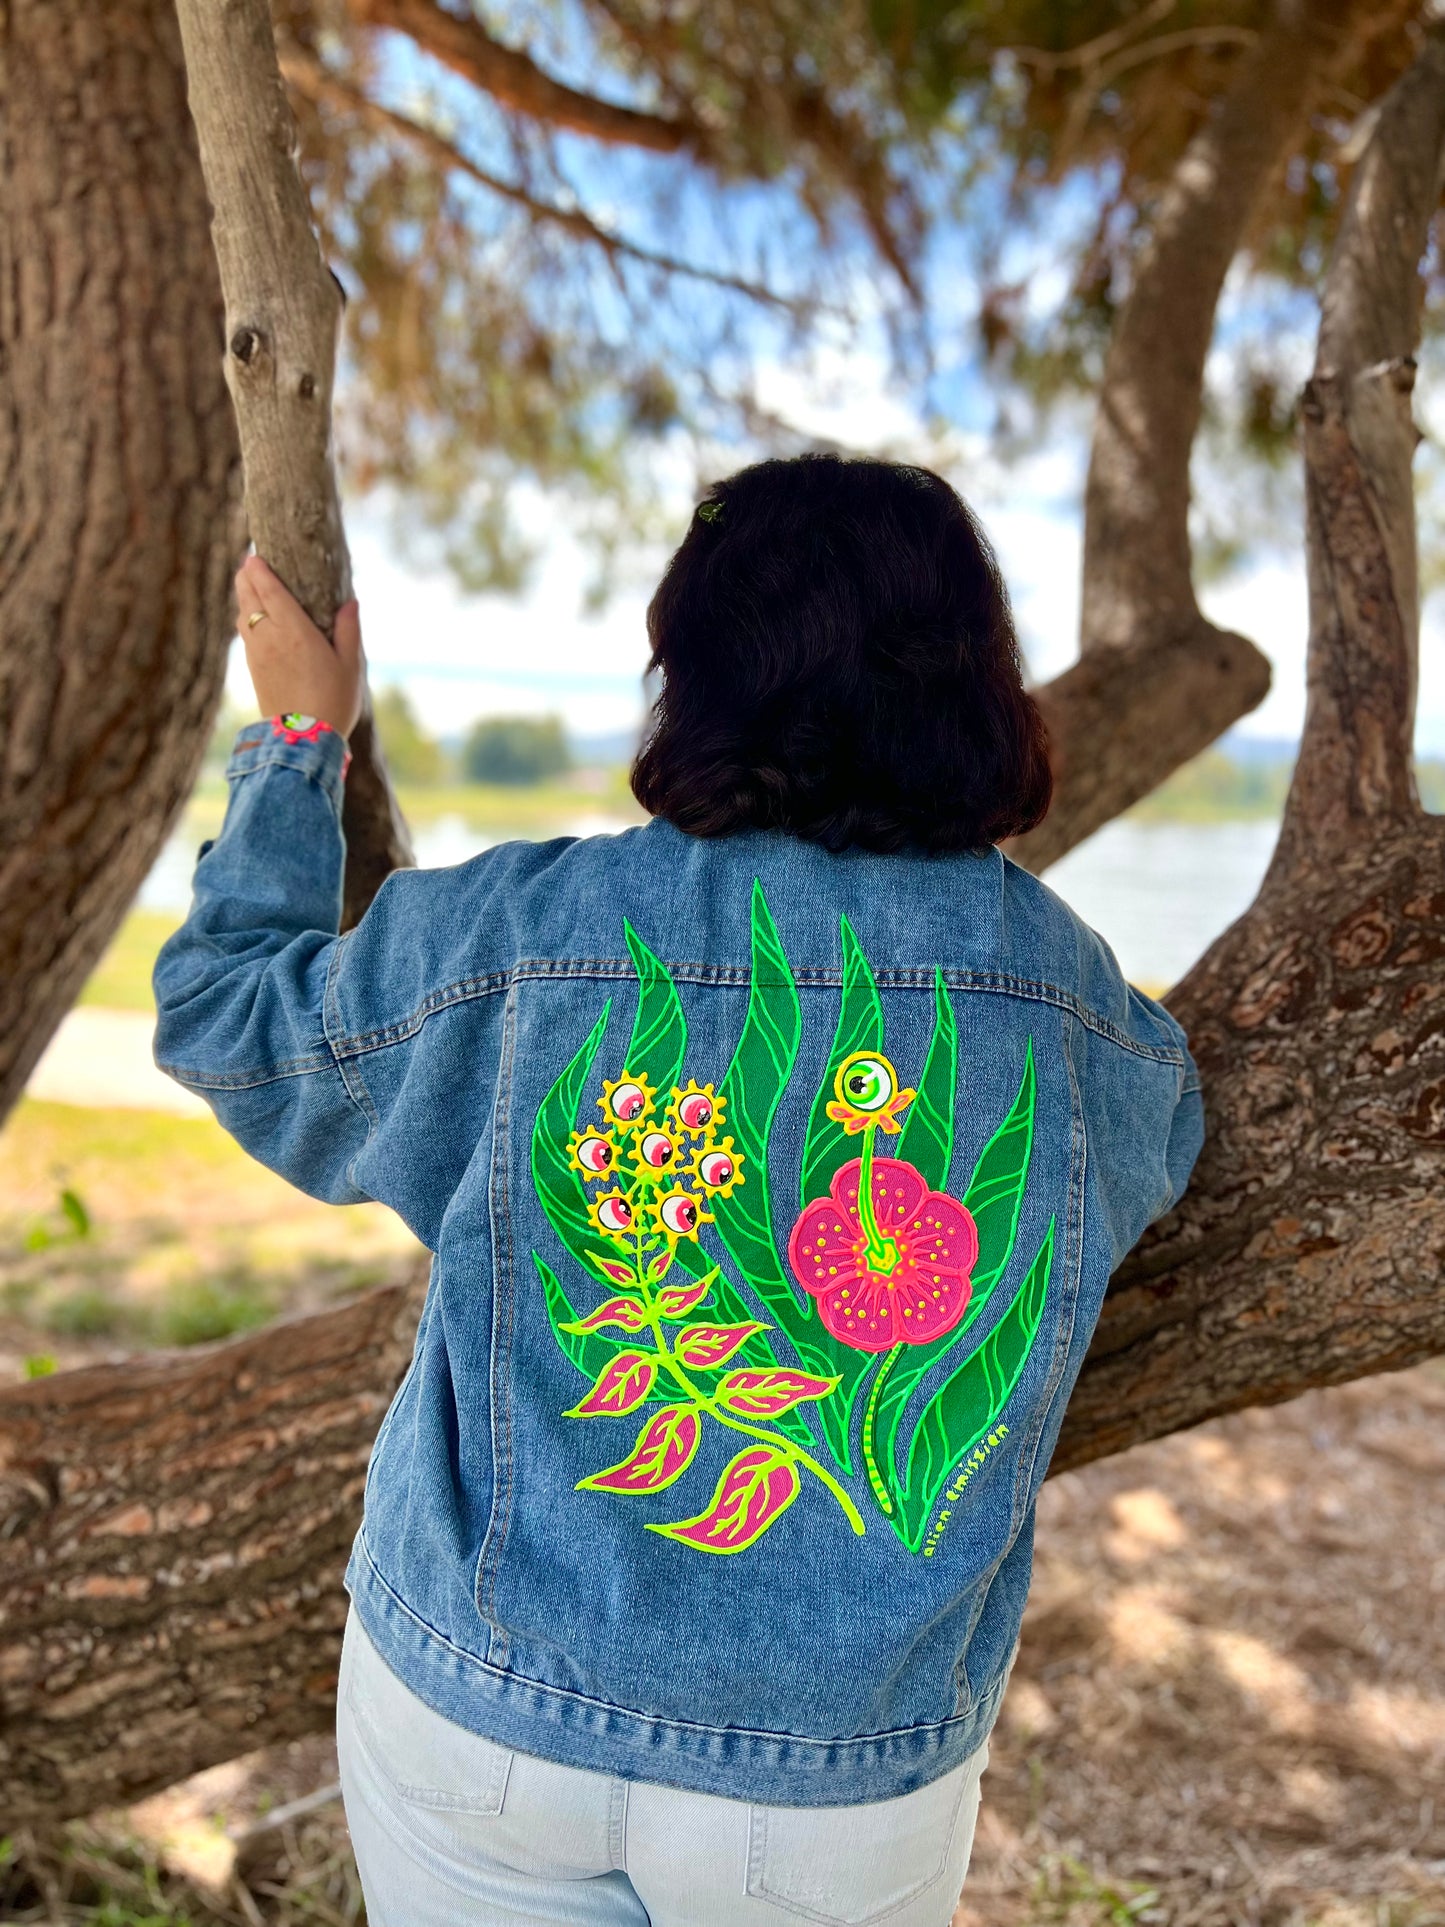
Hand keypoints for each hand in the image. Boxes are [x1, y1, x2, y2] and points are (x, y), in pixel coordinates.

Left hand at [236, 554, 365, 738]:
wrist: (303, 739)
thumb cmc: (334, 701)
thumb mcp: (350, 665)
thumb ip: (348, 630)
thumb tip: (350, 601)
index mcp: (296, 632)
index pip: (270, 590)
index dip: (259, 570)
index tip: (254, 555)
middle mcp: (270, 638)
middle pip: (248, 597)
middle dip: (246, 577)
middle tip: (249, 564)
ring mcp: (257, 654)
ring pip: (242, 615)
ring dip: (243, 596)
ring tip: (249, 586)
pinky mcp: (253, 669)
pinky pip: (244, 634)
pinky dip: (245, 618)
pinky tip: (252, 618)